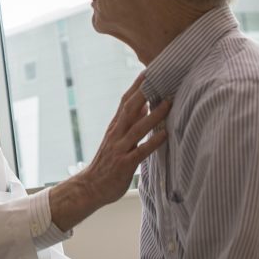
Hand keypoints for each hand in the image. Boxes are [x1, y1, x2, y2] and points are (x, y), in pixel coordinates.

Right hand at [49, 73, 169, 231]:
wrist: (89, 188)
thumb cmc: (106, 165)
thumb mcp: (116, 140)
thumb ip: (129, 124)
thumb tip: (145, 106)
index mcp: (115, 127)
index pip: (126, 101)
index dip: (138, 85)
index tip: (150, 70)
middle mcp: (116, 134)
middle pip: (130, 107)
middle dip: (146, 91)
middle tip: (161, 76)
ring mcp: (119, 148)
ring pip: (138, 127)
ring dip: (154, 114)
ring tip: (169, 102)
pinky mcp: (124, 164)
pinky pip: (141, 151)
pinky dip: (153, 142)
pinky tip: (165, 134)